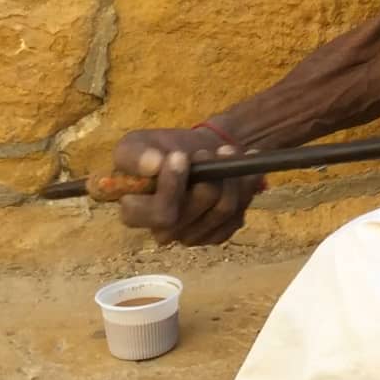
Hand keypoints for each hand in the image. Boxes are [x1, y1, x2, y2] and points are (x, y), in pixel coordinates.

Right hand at [113, 126, 263, 245]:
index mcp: (136, 214)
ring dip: (229, 176)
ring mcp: (192, 235)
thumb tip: (153, 165)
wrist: (198, 151)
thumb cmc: (162, 150)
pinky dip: (244, 186)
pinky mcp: (218, 233)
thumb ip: (134, 155)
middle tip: (207, 152)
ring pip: (222, 210)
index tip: (180, 156)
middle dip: (206, 176)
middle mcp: (163, 231)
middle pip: (194, 211)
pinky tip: (239, 170)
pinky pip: (239, 213)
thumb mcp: (137, 144)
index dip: (171, 186)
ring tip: (226, 152)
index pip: (157, 214)